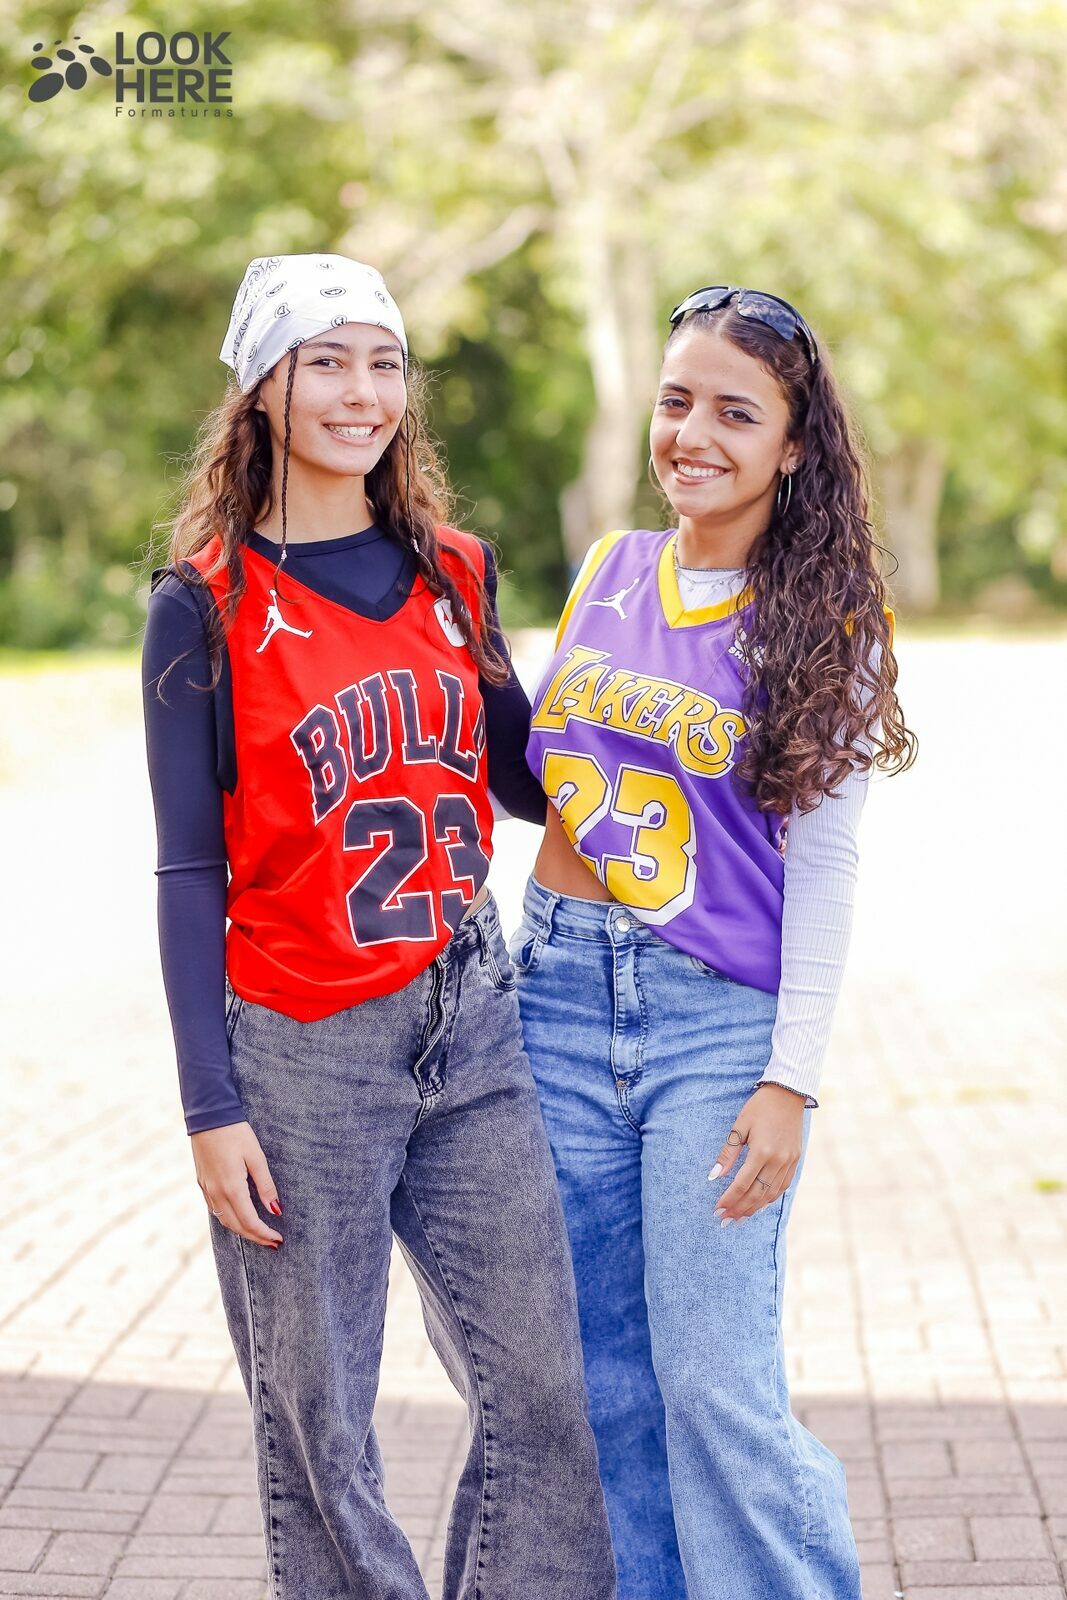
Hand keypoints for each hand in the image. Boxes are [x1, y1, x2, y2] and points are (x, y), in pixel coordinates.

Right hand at [191, 1121, 283, 1247]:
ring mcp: (206, 1189)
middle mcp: (216, 1193)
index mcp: (231, 1188)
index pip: (250, 1222)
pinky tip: (240, 1216)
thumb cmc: (235, 1133)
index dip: (264, 1234)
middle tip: (273, 1242)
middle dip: (255, 1237)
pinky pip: (215, 1209)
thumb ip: (266, 1185)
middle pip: (236, 1226)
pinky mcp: (202, 1183)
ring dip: (242, 1230)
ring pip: (224, 1220)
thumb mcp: (256, 1157)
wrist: (208, 1117)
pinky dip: (229, 1218)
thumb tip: (276, 1210)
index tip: (278, 1239)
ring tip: (259, 1233)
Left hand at [707, 1086, 803, 1223]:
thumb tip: (714, 1176)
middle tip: (725, 1220)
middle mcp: (778, 1160)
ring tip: (740, 1218)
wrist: (788, 1093)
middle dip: (739, 1209)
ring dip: (754, 1208)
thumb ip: (728, 1153)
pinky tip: (760, 1204)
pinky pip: (783, 1186)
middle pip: (757, 1194)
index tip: (717, 1210)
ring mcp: (789, 1162)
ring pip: (771, 1194)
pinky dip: (770, 1198)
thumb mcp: (739, 1126)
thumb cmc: (760, 1107)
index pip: (742, 1184)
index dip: (729, 1199)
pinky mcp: (796, 1160)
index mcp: (762, 1151)